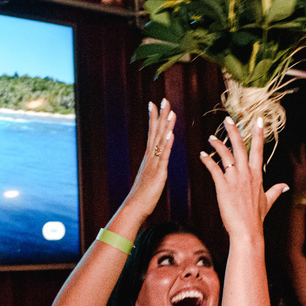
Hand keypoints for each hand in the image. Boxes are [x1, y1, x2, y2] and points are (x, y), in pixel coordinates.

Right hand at [126, 99, 176, 215]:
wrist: (135, 206)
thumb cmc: (143, 195)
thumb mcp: (150, 178)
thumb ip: (153, 168)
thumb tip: (156, 163)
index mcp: (149, 157)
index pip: (152, 133)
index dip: (154, 118)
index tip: (154, 103)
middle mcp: (150, 156)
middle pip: (156, 132)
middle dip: (160, 115)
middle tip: (164, 99)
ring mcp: (153, 163)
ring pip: (160, 140)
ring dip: (165, 125)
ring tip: (170, 111)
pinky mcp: (158, 172)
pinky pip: (163, 155)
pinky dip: (167, 143)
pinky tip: (170, 133)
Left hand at [200, 117, 287, 240]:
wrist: (247, 231)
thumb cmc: (256, 218)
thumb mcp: (268, 202)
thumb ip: (276, 191)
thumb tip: (285, 186)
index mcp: (257, 175)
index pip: (258, 150)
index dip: (258, 134)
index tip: (258, 120)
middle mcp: (247, 174)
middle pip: (240, 146)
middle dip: (234, 131)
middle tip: (228, 120)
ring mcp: (235, 179)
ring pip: (225, 155)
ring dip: (217, 144)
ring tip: (211, 138)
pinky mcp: (223, 186)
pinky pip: (214, 169)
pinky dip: (207, 160)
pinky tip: (201, 155)